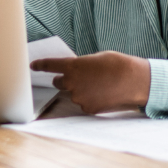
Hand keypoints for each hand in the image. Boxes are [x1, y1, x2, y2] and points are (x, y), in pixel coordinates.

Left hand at [29, 51, 150, 114]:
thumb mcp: (96, 58)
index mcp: (73, 67)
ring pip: (74, 94)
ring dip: (82, 90)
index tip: (33, 65)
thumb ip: (82, 65)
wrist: (134, 81)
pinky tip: (104, 94)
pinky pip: (84, 103)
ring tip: (101, 85)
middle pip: (59, 83)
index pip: (50, 65)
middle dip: (65, 80)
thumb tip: (77, 72)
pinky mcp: (88, 109)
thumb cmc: (118, 65)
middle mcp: (72, 83)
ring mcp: (79, 98)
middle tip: (80, 77)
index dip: (40, 65)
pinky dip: (91, 99)